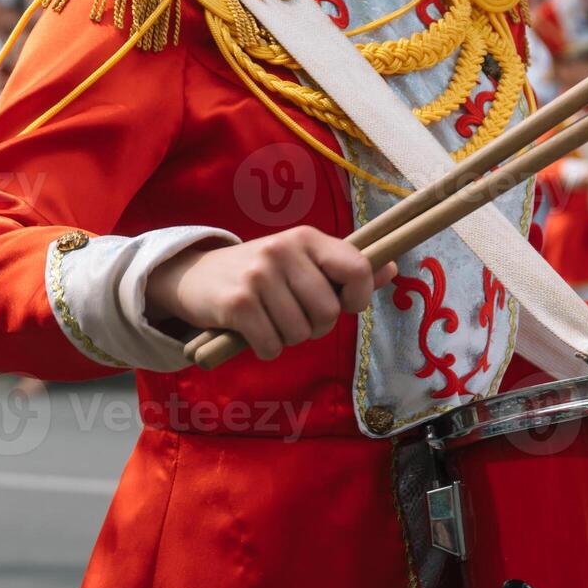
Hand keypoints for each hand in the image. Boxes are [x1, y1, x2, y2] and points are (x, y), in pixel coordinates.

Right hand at [146, 226, 396, 360]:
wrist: (194, 277)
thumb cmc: (258, 274)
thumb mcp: (301, 262)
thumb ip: (345, 269)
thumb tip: (393, 268)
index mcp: (307, 238)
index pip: (358, 267)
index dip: (359, 297)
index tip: (344, 305)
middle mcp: (284, 251)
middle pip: (328, 312)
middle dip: (315, 327)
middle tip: (295, 318)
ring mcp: (259, 276)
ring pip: (300, 333)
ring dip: (288, 339)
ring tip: (271, 322)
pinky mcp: (238, 303)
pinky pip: (273, 345)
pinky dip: (267, 349)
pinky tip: (254, 334)